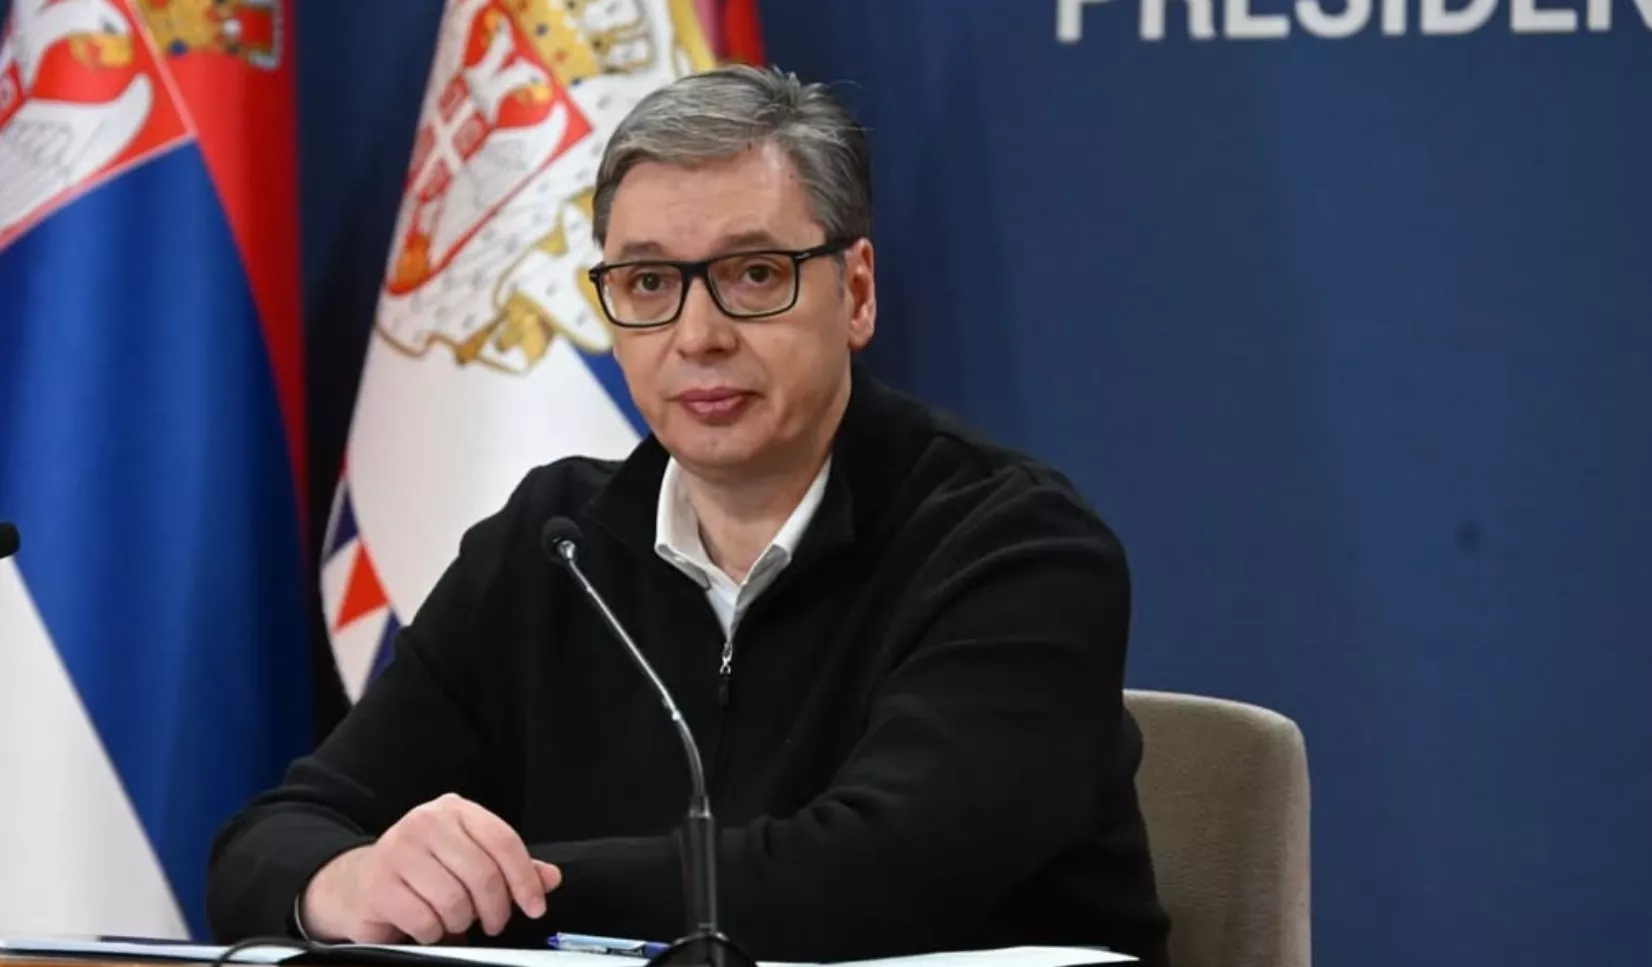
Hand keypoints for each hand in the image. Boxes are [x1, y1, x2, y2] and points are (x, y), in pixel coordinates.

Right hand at [299, 793, 561, 943]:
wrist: (358, 883)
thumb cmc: (423, 871)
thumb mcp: (469, 860)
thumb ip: (509, 867)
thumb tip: (550, 878)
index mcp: (455, 810)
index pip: (503, 841)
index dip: (525, 878)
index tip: (535, 906)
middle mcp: (426, 822)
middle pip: (482, 874)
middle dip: (496, 908)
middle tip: (494, 922)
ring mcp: (399, 850)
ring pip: (454, 901)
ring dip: (461, 922)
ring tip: (454, 920)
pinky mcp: (379, 883)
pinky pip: (425, 920)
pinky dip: (433, 932)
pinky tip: (428, 925)